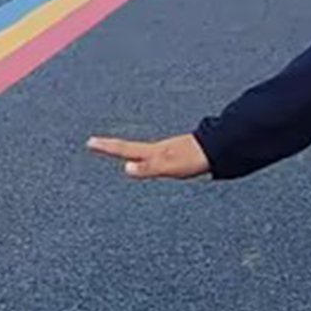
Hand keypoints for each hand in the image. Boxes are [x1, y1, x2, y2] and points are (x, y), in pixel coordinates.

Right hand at [86, 132, 211, 179]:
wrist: (221, 149)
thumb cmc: (196, 158)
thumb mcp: (170, 165)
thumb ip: (149, 168)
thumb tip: (125, 168)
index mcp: (154, 152)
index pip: (124, 149)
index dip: (106, 147)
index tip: (89, 142)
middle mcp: (158, 150)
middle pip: (130, 149)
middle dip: (111, 148)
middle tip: (95, 144)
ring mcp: (168, 152)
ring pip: (142, 152)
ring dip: (127, 152)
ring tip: (115, 152)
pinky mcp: (178, 157)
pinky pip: (155, 158)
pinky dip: (145, 159)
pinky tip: (150, 162)